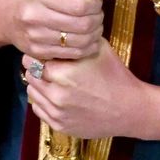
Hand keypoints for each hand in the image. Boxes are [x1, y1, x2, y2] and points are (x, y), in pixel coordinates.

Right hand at [3, 0, 102, 60]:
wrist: (0, 16)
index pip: (78, 4)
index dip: (94, 4)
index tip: (96, 0)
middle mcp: (35, 16)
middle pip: (82, 24)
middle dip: (97, 19)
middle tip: (98, 14)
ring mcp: (35, 37)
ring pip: (79, 41)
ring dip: (94, 34)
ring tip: (95, 26)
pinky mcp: (37, 52)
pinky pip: (71, 54)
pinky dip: (86, 48)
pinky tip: (88, 40)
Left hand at [22, 40, 149, 139]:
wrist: (129, 109)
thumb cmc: (114, 75)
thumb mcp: (96, 48)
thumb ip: (73, 41)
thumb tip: (55, 33)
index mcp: (63, 74)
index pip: (32, 60)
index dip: (37, 54)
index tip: (44, 52)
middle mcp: (56, 95)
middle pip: (30, 76)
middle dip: (37, 68)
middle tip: (49, 65)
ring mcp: (57, 113)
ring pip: (32, 93)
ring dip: (39, 85)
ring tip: (54, 80)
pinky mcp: (60, 126)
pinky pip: (38, 110)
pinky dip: (44, 101)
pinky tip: (57, 95)